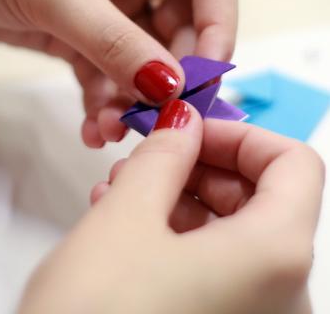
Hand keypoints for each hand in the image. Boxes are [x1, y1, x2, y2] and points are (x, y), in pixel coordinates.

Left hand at [0, 0, 236, 145]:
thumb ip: (115, 41)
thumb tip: (170, 91)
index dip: (219, 27)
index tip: (206, 80)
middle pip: (181, 27)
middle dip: (169, 76)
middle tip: (157, 119)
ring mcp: (111, 1)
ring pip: (144, 58)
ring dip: (133, 98)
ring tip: (111, 130)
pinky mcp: (84, 31)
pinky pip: (109, 72)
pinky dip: (105, 102)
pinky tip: (93, 128)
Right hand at [19, 101, 323, 313]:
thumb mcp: (125, 218)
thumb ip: (163, 156)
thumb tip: (183, 121)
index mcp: (277, 256)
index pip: (294, 162)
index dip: (239, 135)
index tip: (189, 132)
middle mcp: (283, 294)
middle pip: (261, 196)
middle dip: (199, 167)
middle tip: (146, 158)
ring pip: (232, 231)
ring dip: (180, 199)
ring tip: (122, 190)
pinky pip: (216, 266)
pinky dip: (178, 236)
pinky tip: (127, 228)